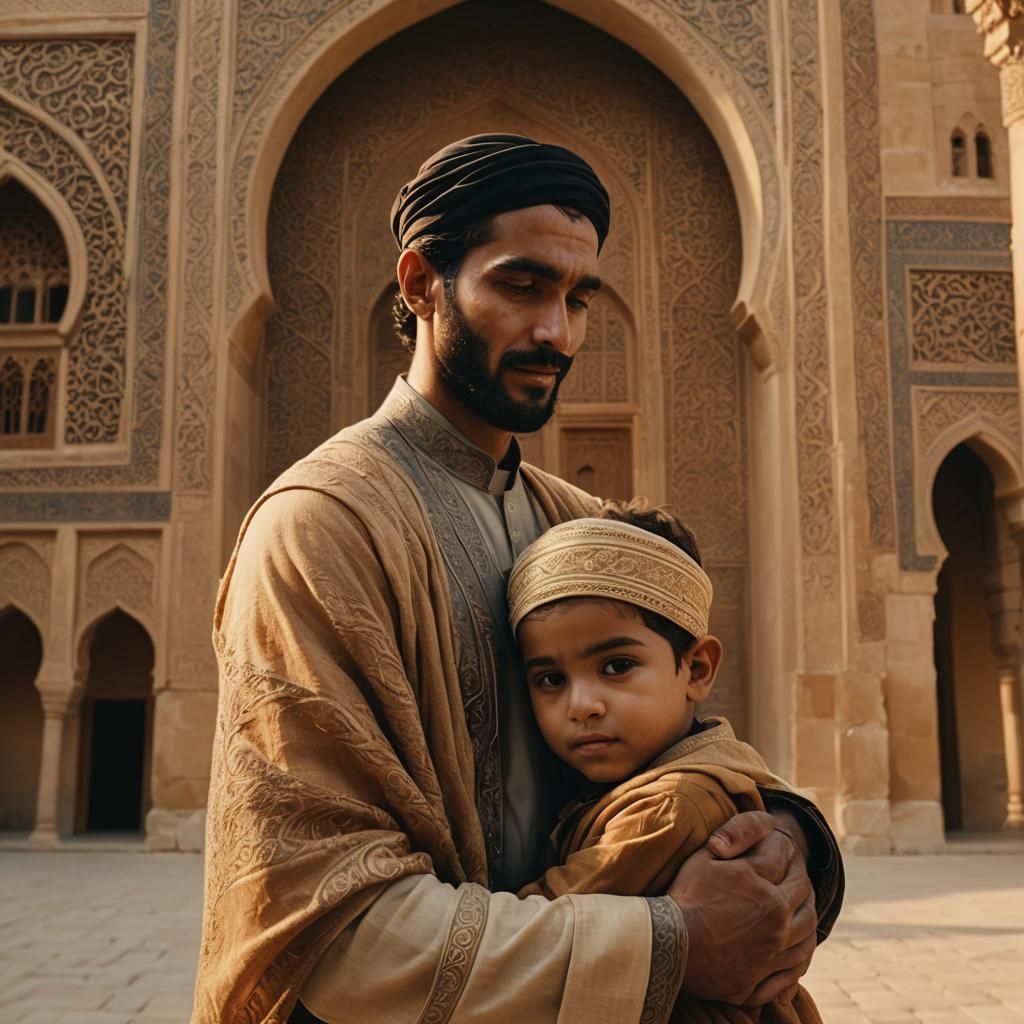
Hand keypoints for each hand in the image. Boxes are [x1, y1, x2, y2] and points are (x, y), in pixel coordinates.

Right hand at [667, 810, 816, 1004]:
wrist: (670, 944)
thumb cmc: (686, 896)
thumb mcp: (707, 859)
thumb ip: (734, 844)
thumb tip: (756, 834)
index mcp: (767, 893)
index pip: (787, 864)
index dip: (786, 851)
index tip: (783, 848)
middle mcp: (777, 924)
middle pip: (805, 900)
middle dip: (802, 883)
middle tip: (796, 877)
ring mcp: (771, 955)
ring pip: (807, 935)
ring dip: (807, 919)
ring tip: (802, 911)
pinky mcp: (759, 980)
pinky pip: (793, 969)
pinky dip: (801, 957)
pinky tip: (796, 950)